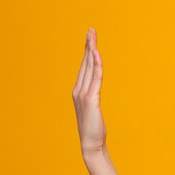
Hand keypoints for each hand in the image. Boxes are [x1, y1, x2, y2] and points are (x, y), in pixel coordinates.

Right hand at [72, 28, 106, 155]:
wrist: (91, 145)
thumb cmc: (94, 130)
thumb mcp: (93, 110)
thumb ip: (93, 99)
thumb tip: (96, 92)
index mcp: (78, 92)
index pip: (84, 67)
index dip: (87, 52)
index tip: (90, 38)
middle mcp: (78, 90)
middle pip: (85, 63)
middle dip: (88, 45)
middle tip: (91, 30)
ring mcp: (83, 95)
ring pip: (89, 67)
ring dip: (91, 50)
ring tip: (93, 35)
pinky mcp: (91, 100)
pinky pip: (95, 78)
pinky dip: (96, 65)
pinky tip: (97, 54)